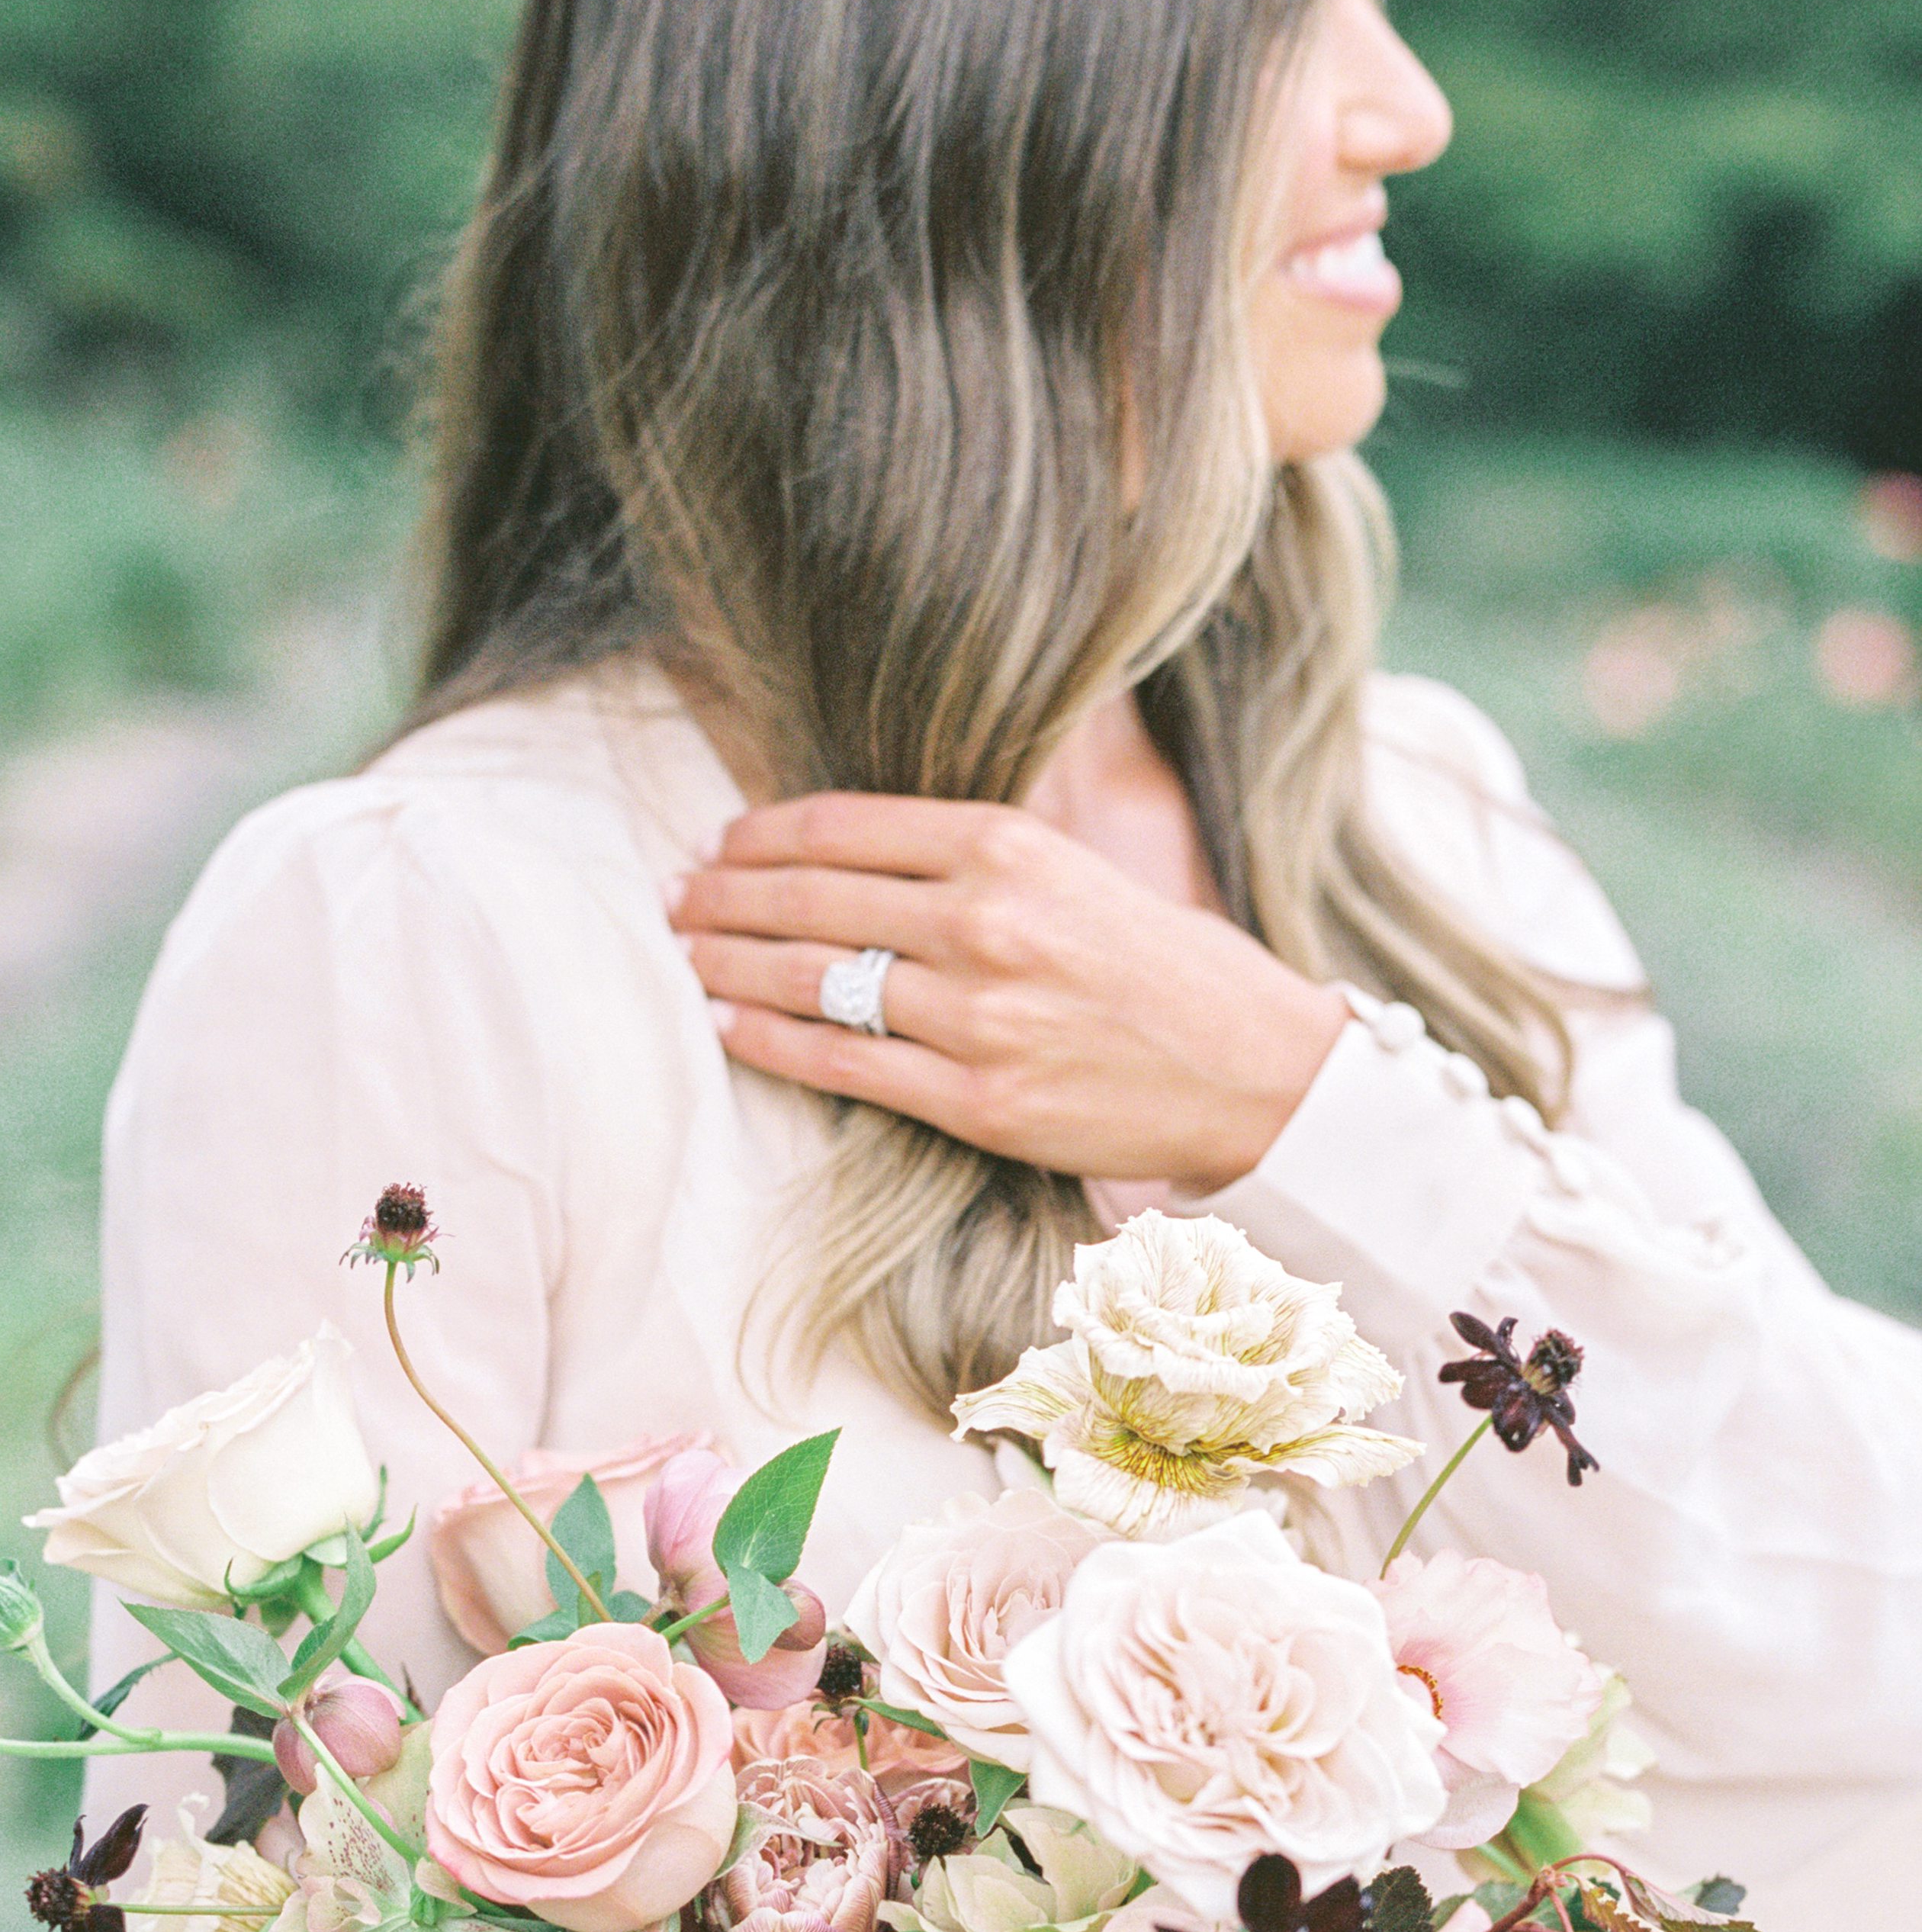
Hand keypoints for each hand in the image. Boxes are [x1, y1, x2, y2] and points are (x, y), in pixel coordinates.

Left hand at [671, 793, 1345, 1191]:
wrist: (1257, 1073)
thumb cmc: (1170, 971)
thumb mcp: (1081, 871)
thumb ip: (979, 859)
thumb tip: (863, 851)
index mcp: (1011, 849)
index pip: (845, 828)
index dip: (761, 835)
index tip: (718, 842)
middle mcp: (987, 923)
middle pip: (813, 898)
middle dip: (725, 896)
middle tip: (673, 896)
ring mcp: (979, 1017)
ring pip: (815, 979)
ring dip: (730, 963)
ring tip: (684, 953)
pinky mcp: (979, 1103)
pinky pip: (844, 1063)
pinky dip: (771, 1041)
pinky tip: (726, 1024)